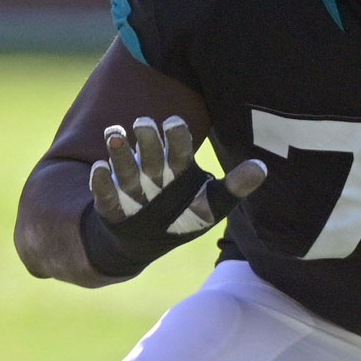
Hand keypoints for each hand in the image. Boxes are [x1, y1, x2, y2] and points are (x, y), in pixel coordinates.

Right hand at [90, 115, 264, 232]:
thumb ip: (236, 186)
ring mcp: (131, 189)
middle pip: (151, 154)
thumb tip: (262, 168)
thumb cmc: (185, 214)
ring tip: (114, 133)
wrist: (147, 239)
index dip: (176, 137)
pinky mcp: (112, 206)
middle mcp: (154, 173)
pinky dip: (101, 182)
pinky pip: (105, 193)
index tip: (173, 122)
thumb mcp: (213, 203)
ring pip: (126, 168)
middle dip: (147, 139)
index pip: (180, 149)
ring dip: (120, 152)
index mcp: (179, 168)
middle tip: (143, 122)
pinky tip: (98, 168)